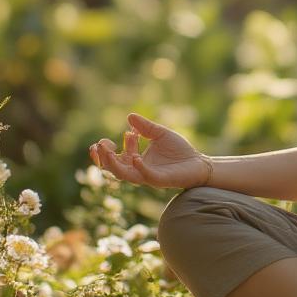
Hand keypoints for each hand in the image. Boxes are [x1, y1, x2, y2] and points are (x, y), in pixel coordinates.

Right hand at [89, 113, 209, 188]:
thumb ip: (145, 127)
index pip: (117, 156)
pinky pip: (145, 176)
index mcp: (136, 160)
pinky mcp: (159, 180)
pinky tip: (135, 157)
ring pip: (124, 174)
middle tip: (97, 145)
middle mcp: (138, 170)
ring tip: (106, 149)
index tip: (110, 138)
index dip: (108, 149)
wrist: (198, 162)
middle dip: (103, 158)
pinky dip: (139, 167)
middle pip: (114, 168)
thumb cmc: (179, 150)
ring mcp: (147, 176)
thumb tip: (130, 116)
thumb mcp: (160, 134)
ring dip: (113, 163)